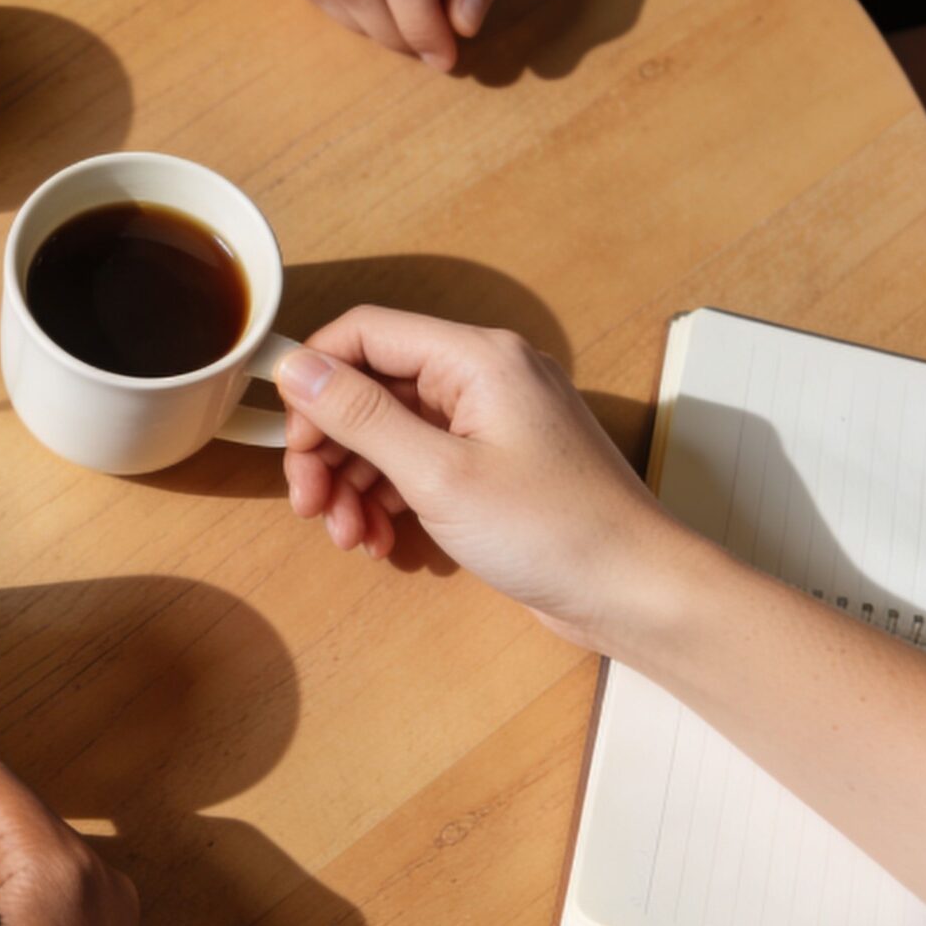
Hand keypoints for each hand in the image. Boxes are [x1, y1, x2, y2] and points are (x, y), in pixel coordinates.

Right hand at [273, 306, 709, 650]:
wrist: (634, 592)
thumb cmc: (553, 531)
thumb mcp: (437, 474)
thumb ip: (361, 415)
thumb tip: (295, 368)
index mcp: (476, 358)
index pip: (364, 334)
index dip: (315, 380)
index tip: (291, 440)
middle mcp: (483, 376)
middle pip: (372, 387)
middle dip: (330, 446)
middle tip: (309, 505)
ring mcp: (491, 421)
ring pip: (390, 431)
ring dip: (354, 481)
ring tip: (349, 536)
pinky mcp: (494, 464)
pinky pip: (419, 463)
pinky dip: (389, 497)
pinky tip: (380, 539)